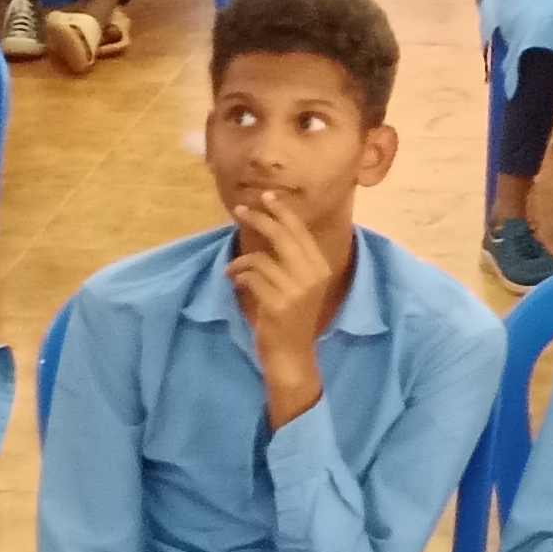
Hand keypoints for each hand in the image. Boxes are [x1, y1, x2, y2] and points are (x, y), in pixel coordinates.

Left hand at [224, 189, 331, 408]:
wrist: (291, 354)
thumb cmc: (292, 318)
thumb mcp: (299, 285)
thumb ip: (290, 259)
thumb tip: (268, 225)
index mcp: (320, 267)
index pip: (300, 231)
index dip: (282, 211)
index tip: (266, 196)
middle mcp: (311, 275)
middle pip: (281, 236)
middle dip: (259, 219)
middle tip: (239, 211)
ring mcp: (295, 290)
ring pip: (261, 258)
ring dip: (241, 260)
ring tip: (232, 268)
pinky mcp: (277, 303)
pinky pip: (251, 277)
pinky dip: (238, 275)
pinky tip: (234, 281)